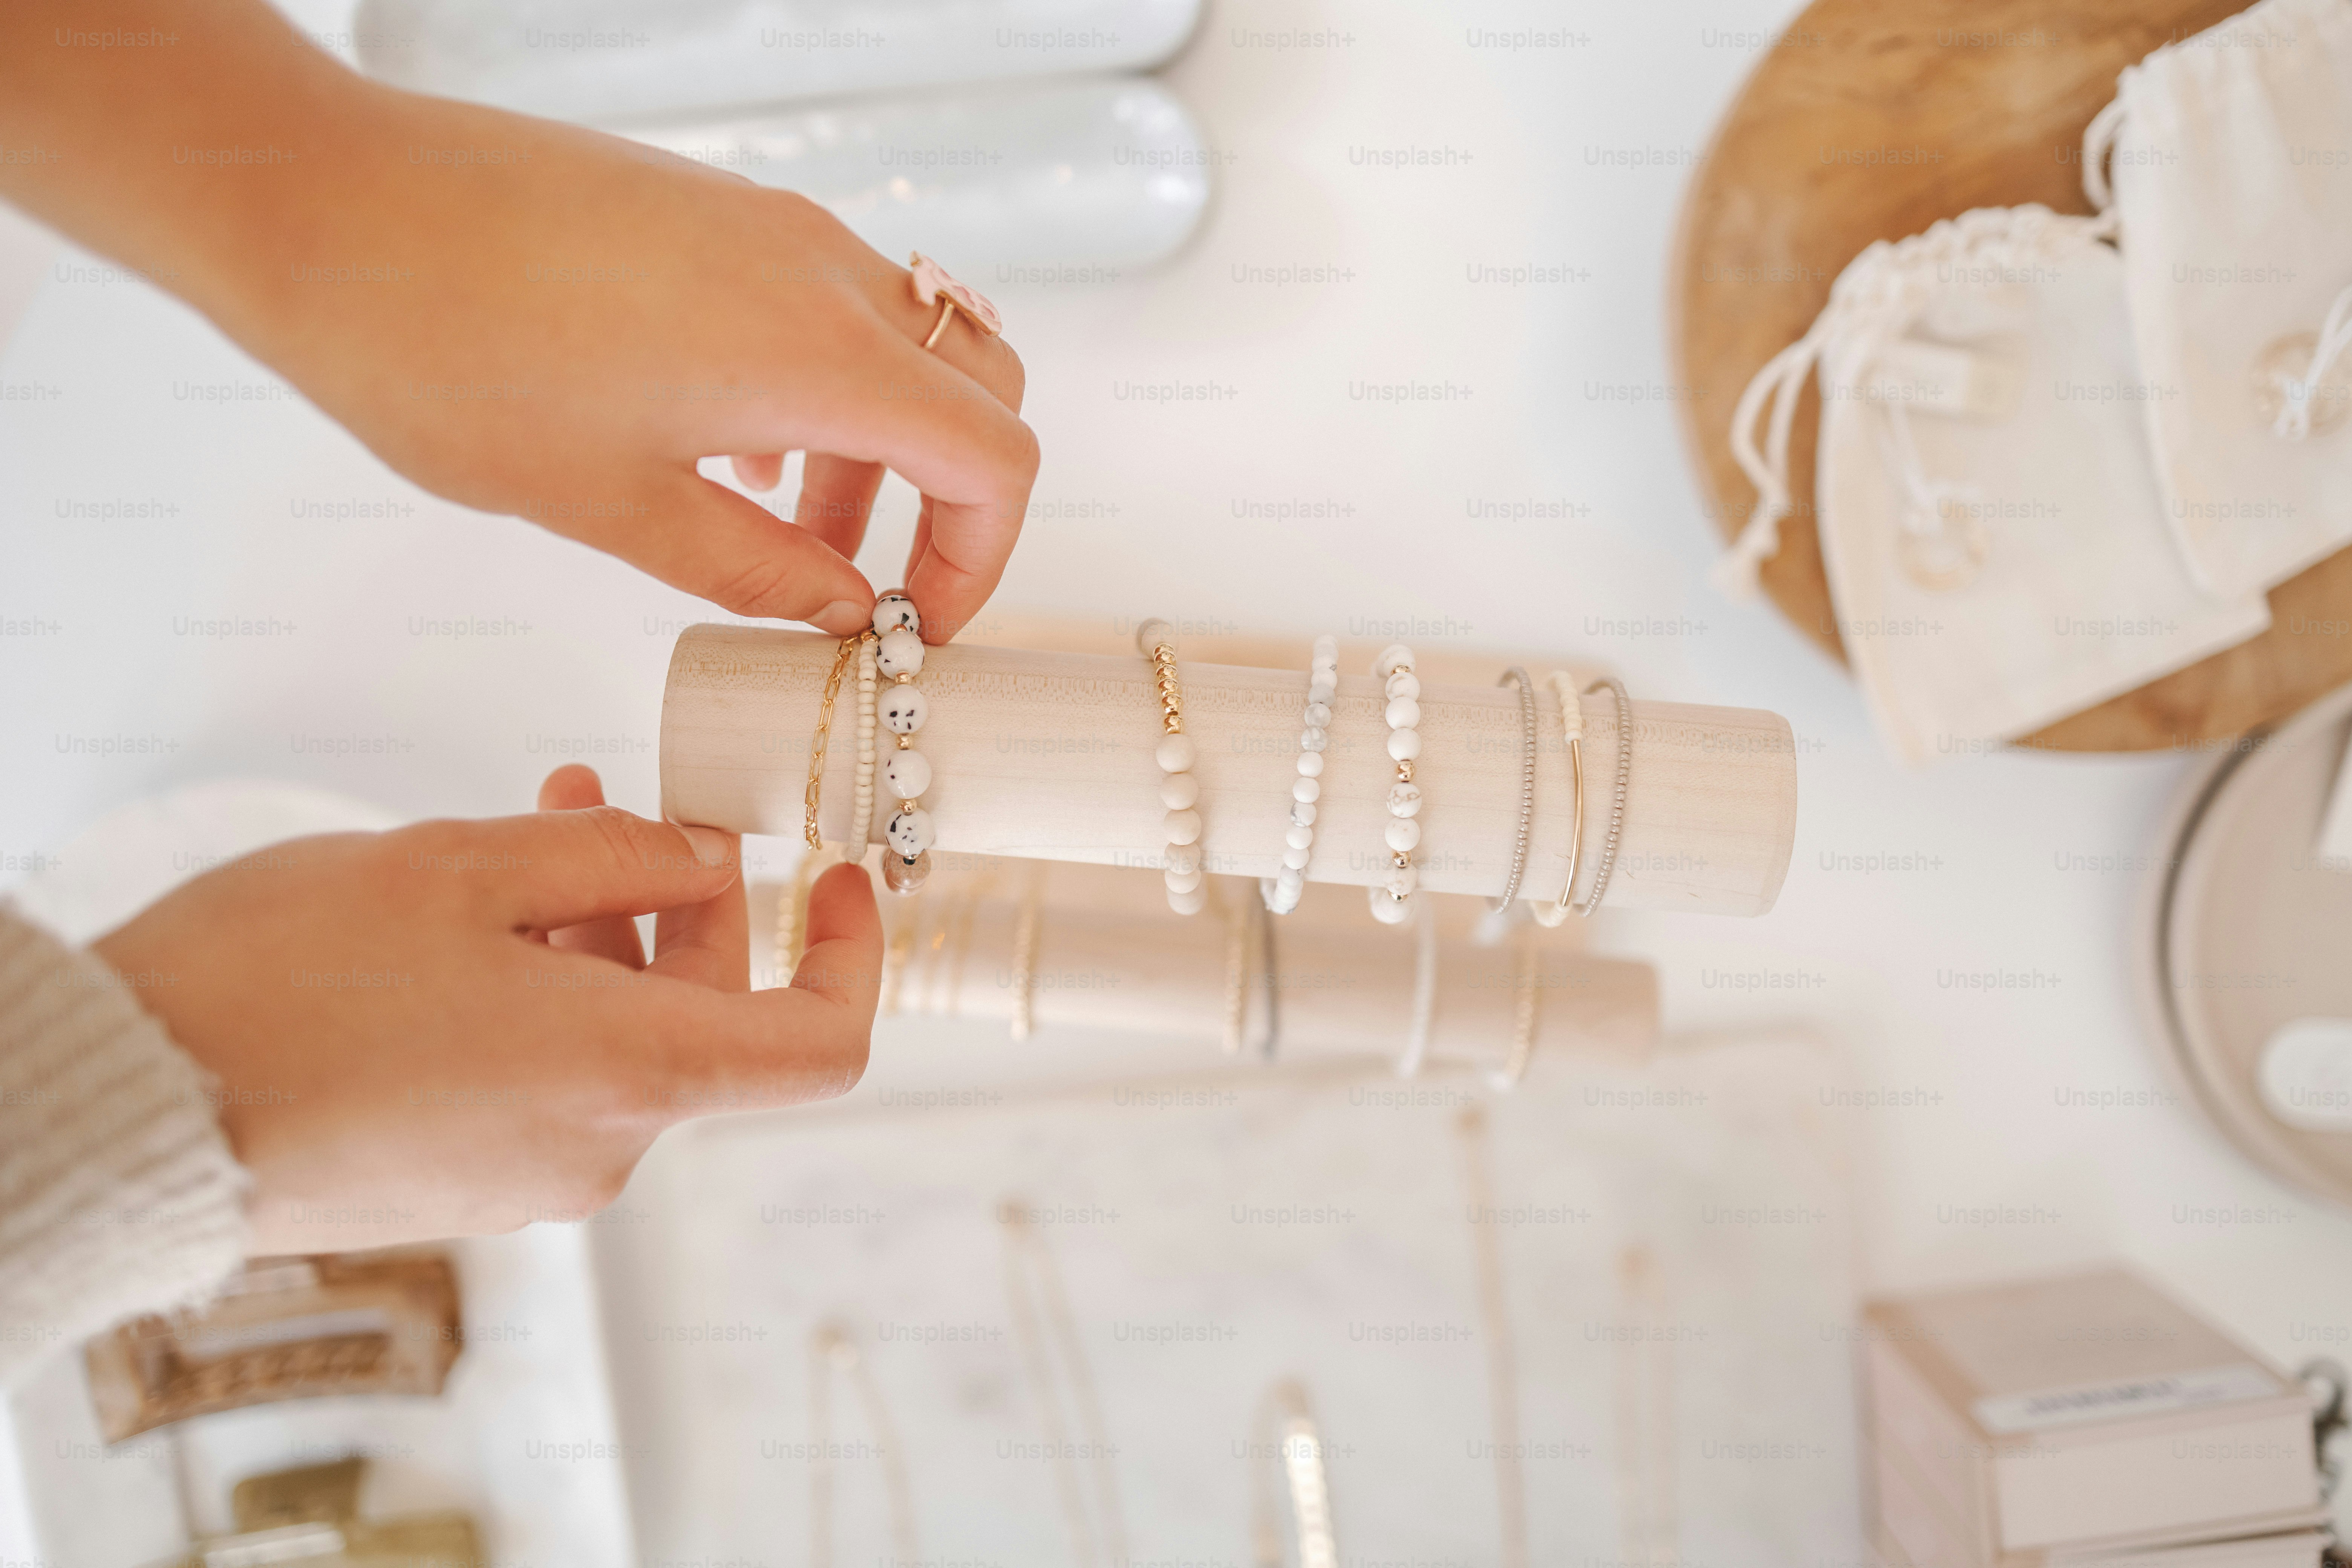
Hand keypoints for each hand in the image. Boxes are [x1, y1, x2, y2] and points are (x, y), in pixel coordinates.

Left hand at [0, 0, 1036, 640]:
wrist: (328, 208)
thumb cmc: (451, 355)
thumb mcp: (615, 505)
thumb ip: (754, 567)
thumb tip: (836, 612)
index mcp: (815, 351)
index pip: (993, 458)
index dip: (980, 559)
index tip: (914, 623)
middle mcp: (819, 272)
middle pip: (977, 387)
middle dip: (950, 502)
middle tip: (870, 584)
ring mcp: (771, 229)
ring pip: (901, 346)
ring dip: (879, 450)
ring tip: (787, 530)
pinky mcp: (717, 214)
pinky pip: (825, 305)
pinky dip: (821, 389)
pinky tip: (731, 450)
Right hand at [91, 766, 881, 1252]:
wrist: (130, 1108)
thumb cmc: (284, 983)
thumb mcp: (465, 869)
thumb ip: (614, 856)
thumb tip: (706, 858)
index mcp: (627, 1077)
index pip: (818, 1047)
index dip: (853, 957)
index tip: (841, 875)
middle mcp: (598, 1148)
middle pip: (706, 1019)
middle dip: (681, 899)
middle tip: (616, 797)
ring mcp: (526, 1177)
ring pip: (616, 1034)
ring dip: (599, 929)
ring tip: (534, 822)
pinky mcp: (460, 1182)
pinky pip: (548, 1073)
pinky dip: (546, 987)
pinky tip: (477, 913)